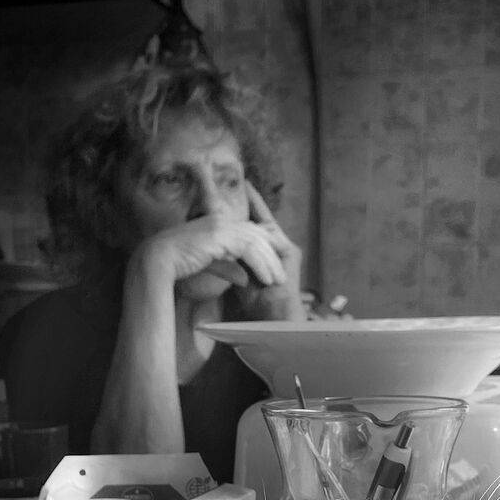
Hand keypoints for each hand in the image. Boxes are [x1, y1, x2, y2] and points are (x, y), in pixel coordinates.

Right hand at [140, 204, 287, 290]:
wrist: (156, 260)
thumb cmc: (176, 263)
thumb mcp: (208, 264)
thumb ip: (227, 267)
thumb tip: (243, 277)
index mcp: (217, 223)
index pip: (247, 233)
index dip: (262, 250)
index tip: (271, 268)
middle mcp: (221, 220)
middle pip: (256, 236)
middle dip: (271, 257)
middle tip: (281, 276)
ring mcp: (221, 225)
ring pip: (256, 243)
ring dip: (269, 263)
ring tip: (277, 282)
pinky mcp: (220, 235)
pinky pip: (249, 250)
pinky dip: (260, 265)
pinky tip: (267, 279)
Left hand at [241, 186, 304, 319]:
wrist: (273, 319)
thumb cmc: (256, 304)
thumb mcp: (239, 277)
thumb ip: (230, 262)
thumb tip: (210, 251)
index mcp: (265, 254)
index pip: (252, 229)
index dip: (244, 212)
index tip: (232, 195)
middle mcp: (277, 248)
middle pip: (261, 220)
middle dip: (251, 201)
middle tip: (241, 180)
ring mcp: (285, 248)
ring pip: (266, 223)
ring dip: (255, 205)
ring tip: (244, 187)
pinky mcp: (289, 252)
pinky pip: (271, 231)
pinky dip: (261, 218)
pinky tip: (251, 205)